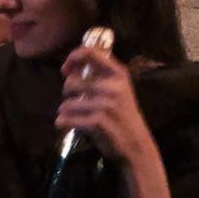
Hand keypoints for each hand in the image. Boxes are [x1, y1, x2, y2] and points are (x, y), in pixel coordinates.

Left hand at [57, 46, 155, 165]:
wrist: (136, 145)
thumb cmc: (123, 116)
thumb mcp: (119, 90)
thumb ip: (99, 77)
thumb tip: (70, 69)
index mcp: (118, 74)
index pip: (90, 53)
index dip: (72, 58)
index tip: (66, 70)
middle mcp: (112, 86)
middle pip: (70, 83)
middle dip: (66, 94)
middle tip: (74, 102)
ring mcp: (104, 104)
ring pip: (65, 104)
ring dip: (64, 111)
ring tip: (73, 116)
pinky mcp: (96, 122)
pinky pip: (66, 119)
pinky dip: (62, 123)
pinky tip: (67, 125)